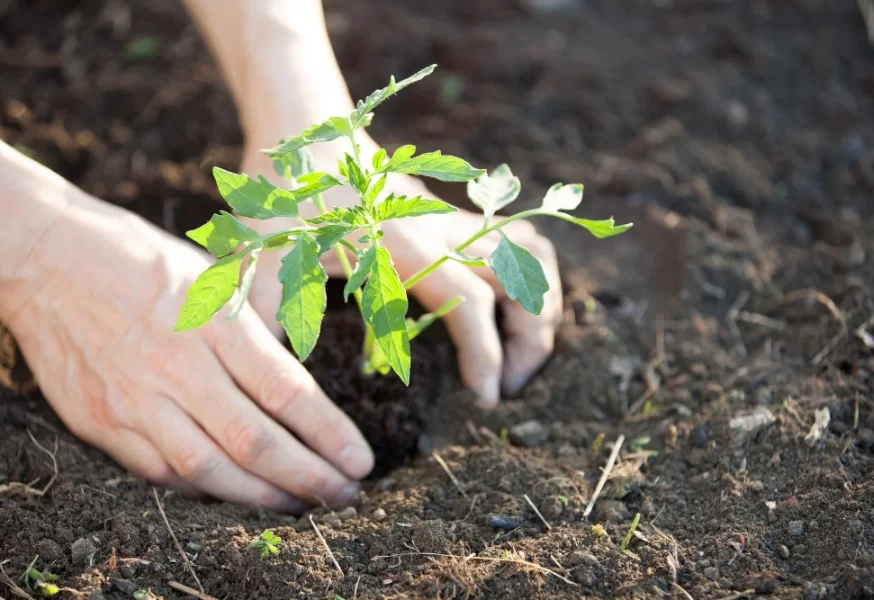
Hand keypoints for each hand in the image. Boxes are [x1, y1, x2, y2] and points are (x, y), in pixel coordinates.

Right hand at [0, 192, 372, 510]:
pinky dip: (205, 490)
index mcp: (214, 320)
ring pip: (209, 468)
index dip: (329, 434)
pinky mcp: (101, 421)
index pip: (286, 391)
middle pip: (254, 440)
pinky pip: (161, 472)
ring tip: (301, 503)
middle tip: (345, 495)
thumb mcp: (213, 277)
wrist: (44, 257)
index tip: (360, 461)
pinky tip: (236, 494)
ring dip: (262, 496)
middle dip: (309, 477)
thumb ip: (252, 334)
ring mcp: (134, 398)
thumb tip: (295, 388)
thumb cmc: (141, 258)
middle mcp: (177, 365)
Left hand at [241, 148, 562, 405]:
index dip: (485, 355)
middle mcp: (440, 231)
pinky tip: (516, 306)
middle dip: (527, 342)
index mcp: (403, 248)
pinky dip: (531, 272)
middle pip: (517, 282)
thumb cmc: (281, 198)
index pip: (471, 304)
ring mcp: (452, 219)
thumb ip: (271, 321)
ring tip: (525, 355)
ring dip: (540, 305)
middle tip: (507, 392)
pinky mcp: (453, 215)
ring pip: (529, 255)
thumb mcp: (266, 263)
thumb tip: (271, 388)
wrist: (303, 128)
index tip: (487, 400)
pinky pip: (514, 237)